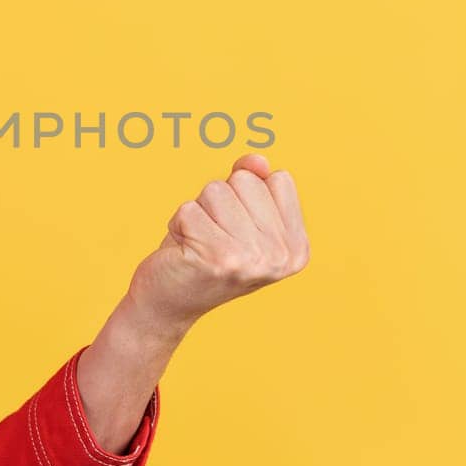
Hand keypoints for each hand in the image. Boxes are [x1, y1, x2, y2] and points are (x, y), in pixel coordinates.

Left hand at [125, 153, 309, 332]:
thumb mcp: (236, 215)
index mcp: (296, 247)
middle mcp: (280, 256)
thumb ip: (254, 182)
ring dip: (198, 212)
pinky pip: (189, 209)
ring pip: (215, 190)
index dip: (248, 195)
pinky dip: (179, 224)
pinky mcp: (216, 258)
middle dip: (220, 201)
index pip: (279, 179)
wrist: (169, 304)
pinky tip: (184, 250)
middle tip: (213, 236)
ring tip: (198, 242)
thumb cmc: (202, 253)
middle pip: (246, 181)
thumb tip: (257, 160)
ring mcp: (251, 259)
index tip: (236, 228)